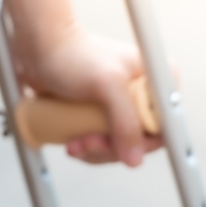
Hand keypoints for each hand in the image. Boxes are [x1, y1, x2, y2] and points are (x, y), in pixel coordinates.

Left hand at [13, 25, 163, 165]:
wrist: (41, 48)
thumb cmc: (74, 56)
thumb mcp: (108, 86)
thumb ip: (126, 121)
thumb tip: (135, 158)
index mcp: (157, 81)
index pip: (164, 126)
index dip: (142, 144)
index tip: (117, 146)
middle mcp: (143, 94)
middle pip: (140, 140)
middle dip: (111, 148)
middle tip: (88, 142)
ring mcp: (122, 105)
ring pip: (119, 145)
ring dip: (96, 151)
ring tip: (75, 143)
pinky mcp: (102, 114)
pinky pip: (103, 142)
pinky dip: (88, 148)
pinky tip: (73, 142)